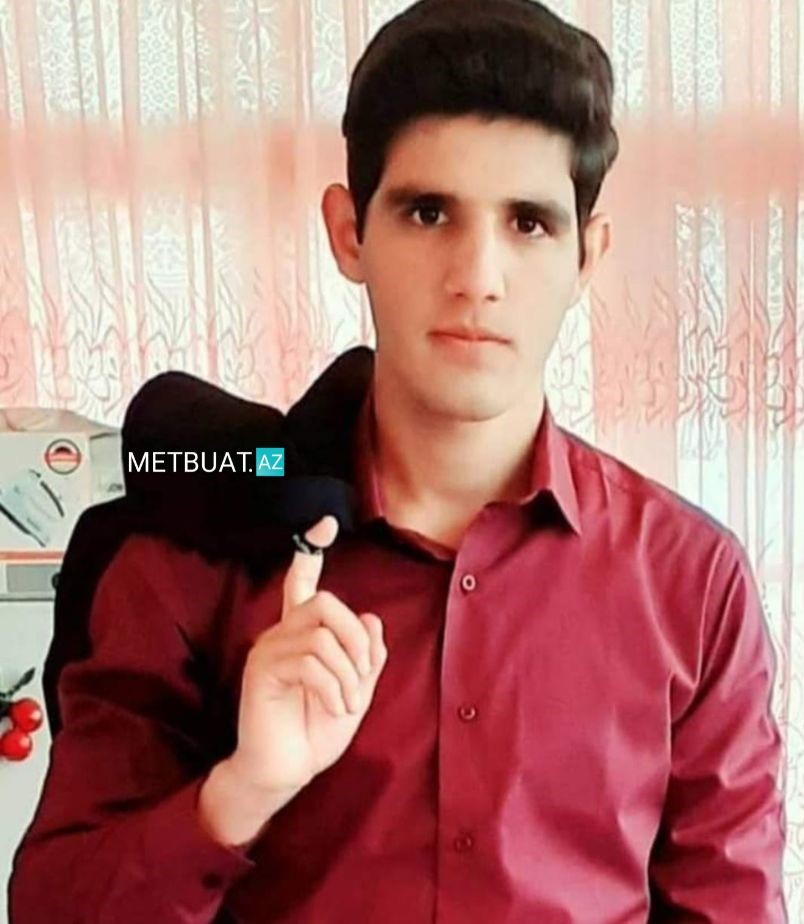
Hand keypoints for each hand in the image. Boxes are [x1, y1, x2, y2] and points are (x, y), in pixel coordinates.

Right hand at [227, 515, 386, 796]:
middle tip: (363, 672)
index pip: (302, 581)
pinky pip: (311, 661)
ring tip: (349, 702)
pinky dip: (335, 688)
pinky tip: (334, 708)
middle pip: (325, 601)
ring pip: (323, 633)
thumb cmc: (316, 731)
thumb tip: (373, 618)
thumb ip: (366, 657)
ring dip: (350, 672)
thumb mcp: (356, 692)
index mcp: (303, 633)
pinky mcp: (261, 670)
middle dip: (356, 636)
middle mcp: (282, 633)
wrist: (284, 772)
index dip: (311, 550)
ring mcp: (269, 649)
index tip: (325, 523)